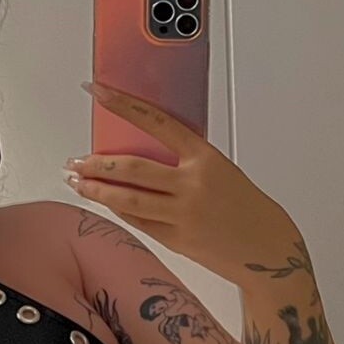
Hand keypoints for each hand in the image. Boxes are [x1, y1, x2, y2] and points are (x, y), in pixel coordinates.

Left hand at [65, 80, 291, 281]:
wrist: (267, 251)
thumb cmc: (246, 208)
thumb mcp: (220, 171)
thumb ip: (184, 161)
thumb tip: (143, 151)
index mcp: (206, 158)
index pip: (156, 122)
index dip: (124, 105)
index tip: (99, 92)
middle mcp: (192, 185)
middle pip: (132, 168)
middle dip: (96, 164)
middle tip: (75, 160)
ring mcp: (182, 215)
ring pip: (127, 200)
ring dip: (97, 190)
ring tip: (78, 183)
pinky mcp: (176, 241)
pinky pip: (138, 221)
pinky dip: (118, 210)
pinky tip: (106, 203)